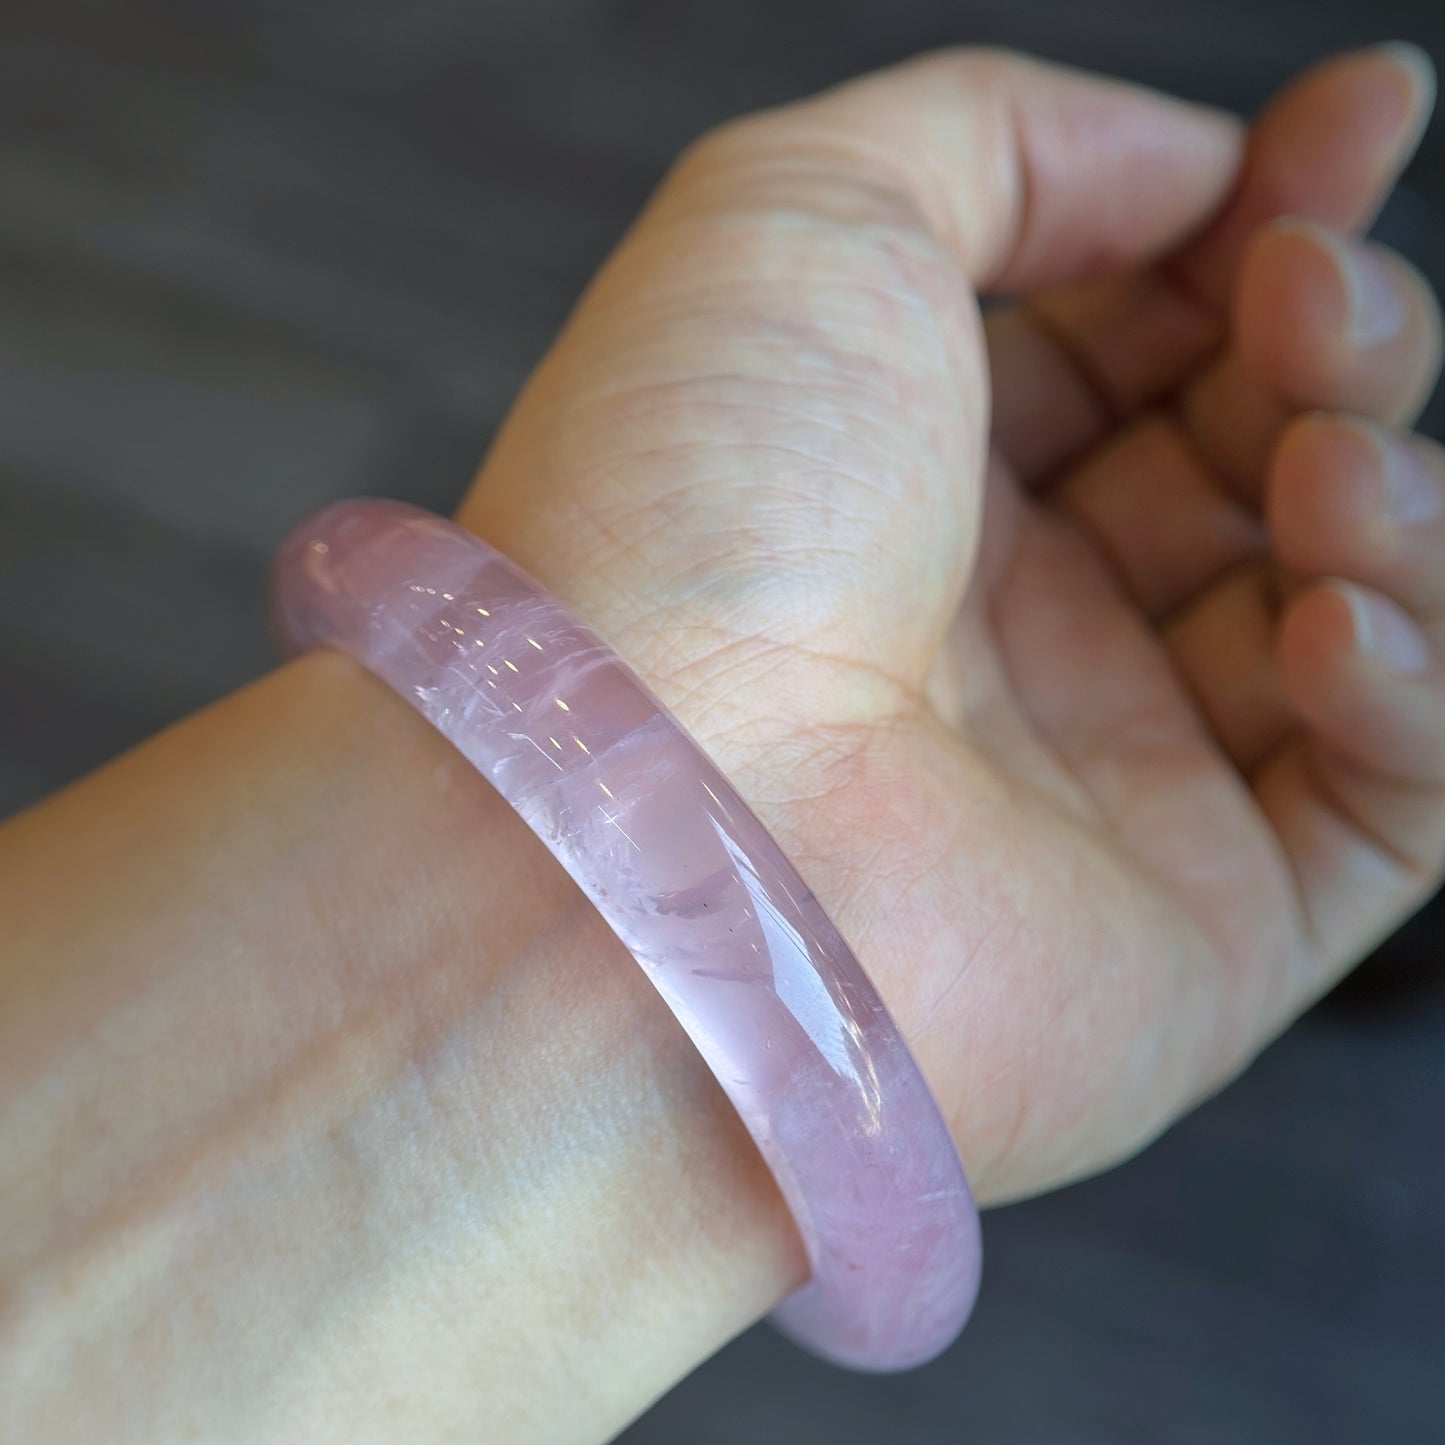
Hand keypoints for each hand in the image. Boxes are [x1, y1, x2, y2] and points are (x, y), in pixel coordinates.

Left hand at [457, 45, 1441, 1204]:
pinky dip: (1411, 689)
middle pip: (1249, 457)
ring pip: (1343, 613)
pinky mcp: (1192, 935)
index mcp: (912, 478)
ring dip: (1385, 500)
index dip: (1257, 218)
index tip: (1362, 118)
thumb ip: (999, 140)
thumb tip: (1194, 162)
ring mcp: (1103, 786)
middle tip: (1307, 300)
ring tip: (1319, 462)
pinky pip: (1384, 804)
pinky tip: (1331, 619)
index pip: (1136, 336)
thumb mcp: (802, 216)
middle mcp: (1006, 633)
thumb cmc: (694, 513)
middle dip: (1327, 340)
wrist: (661, 819)